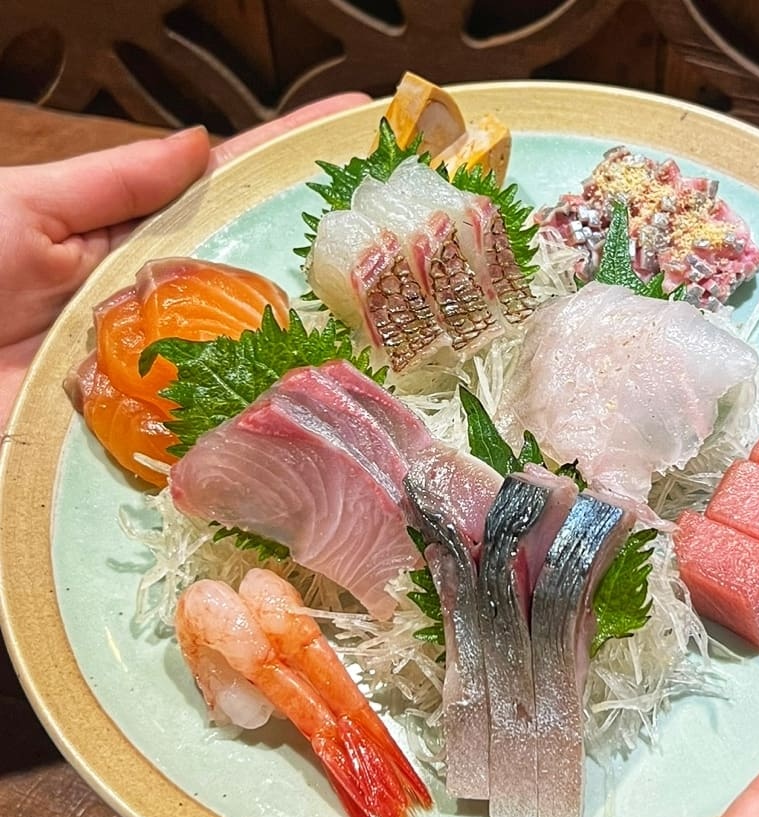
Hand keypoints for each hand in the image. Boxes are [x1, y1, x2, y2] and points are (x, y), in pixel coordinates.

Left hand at [0, 93, 369, 427]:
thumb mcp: (30, 209)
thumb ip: (116, 184)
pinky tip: (328, 408)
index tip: (354, 131)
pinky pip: (219, 426)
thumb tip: (201, 143)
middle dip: (332, 258)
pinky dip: (269, 423)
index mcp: (138, 246)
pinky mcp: (155, 434)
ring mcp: (167, 372)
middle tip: (411, 237)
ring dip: (319, 342)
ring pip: (254, 354)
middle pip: (259, 279)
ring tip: (401, 316)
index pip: (228, 196)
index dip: (289, 165)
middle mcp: (166, 308)